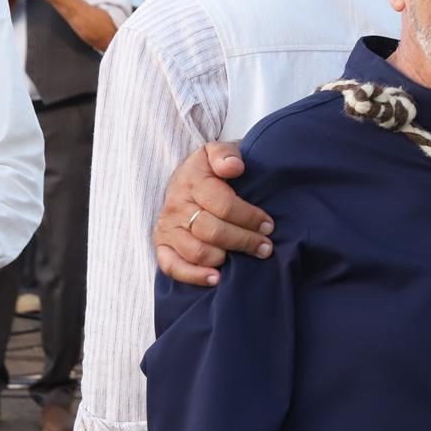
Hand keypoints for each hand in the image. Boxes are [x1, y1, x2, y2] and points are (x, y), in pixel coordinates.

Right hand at [154, 142, 270, 286]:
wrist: (185, 178)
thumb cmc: (210, 169)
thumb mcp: (218, 152)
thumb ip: (226, 154)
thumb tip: (235, 167)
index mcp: (192, 180)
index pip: (222, 204)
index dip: (248, 216)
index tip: (268, 225)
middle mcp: (176, 205)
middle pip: (212, 231)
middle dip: (244, 240)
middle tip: (266, 246)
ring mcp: (167, 227)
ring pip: (197, 250)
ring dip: (225, 257)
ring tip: (248, 257)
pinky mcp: (162, 245)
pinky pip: (172, 266)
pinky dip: (193, 275)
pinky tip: (216, 278)